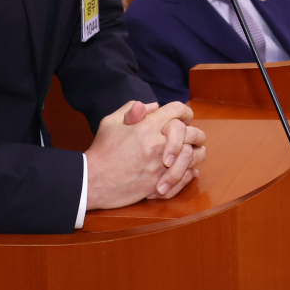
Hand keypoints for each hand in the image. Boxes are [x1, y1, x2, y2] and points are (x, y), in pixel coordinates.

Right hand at [84, 100, 206, 209]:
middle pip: (192, 133)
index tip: (186, 117)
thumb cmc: (101, 151)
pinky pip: (185, 176)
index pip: (177, 110)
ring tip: (196, 154)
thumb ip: (132, 109)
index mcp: (147, 126)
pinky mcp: (159, 183)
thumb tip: (154, 106)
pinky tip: (190, 170)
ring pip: (193, 156)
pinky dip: (190, 173)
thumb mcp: (111, 122)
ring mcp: (160, 165)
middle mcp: (157, 143)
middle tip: (196, 138)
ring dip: (198, 154)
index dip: (185, 111)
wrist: (91, 181)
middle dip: (197, 134)